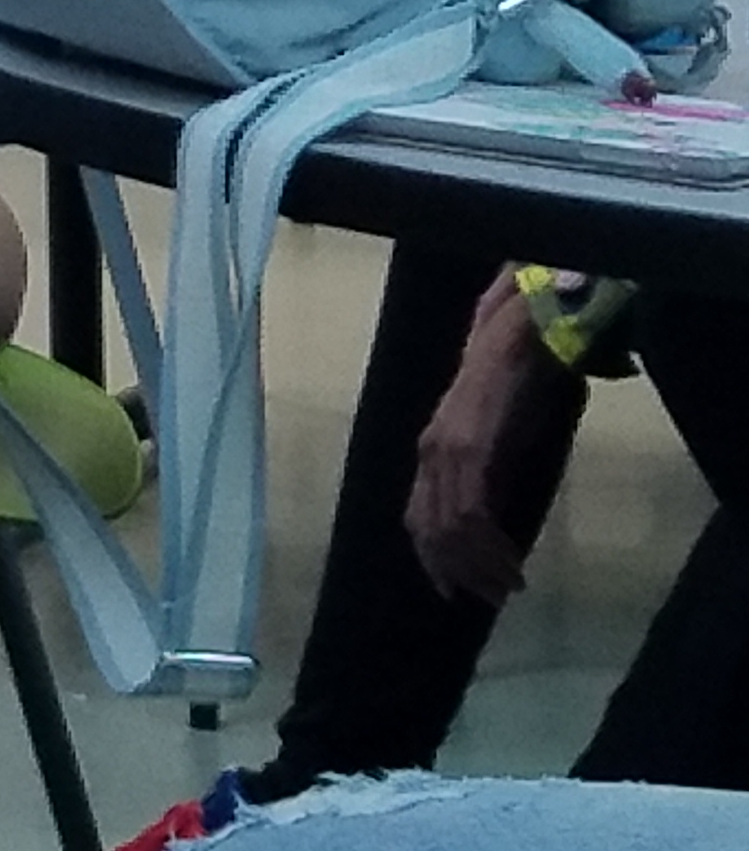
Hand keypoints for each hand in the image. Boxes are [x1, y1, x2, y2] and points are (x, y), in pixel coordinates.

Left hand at [405, 274, 583, 605]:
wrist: (521, 336)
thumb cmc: (516, 381)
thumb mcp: (496, 435)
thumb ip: (488, 469)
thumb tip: (495, 515)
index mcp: (431, 448)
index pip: (416, 516)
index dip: (431, 558)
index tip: (452, 591)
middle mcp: (429, 452)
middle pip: (428, 530)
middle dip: (456, 572)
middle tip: (486, 601)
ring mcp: (446, 450)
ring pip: (451, 530)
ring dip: (479, 568)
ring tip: (507, 589)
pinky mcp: (470, 449)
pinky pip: (471, 513)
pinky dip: (490, 548)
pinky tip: (511, 565)